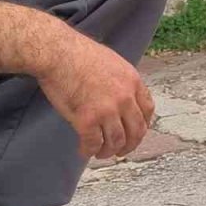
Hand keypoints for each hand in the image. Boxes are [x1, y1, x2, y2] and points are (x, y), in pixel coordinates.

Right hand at [37, 28, 155, 158]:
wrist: (57, 52)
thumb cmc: (77, 53)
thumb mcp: (112, 62)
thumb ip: (120, 81)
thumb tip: (120, 97)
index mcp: (132, 82)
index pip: (147, 110)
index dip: (142, 125)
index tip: (135, 132)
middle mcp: (125, 98)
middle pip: (136, 130)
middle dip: (130, 145)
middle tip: (121, 151)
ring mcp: (107, 110)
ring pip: (116, 141)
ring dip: (109, 151)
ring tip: (101, 153)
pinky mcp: (87, 120)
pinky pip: (93, 143)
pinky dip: (89, 151)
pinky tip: (84, 151)